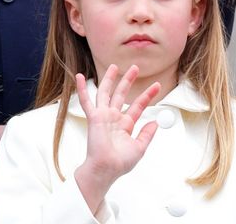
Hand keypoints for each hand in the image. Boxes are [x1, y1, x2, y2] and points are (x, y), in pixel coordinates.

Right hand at [73, 65, 161, 213]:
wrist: (106, 169)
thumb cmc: (120, 163)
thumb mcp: (139, 148)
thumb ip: (147, 134)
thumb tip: (155, 123)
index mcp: (125, 125)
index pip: (138, 105)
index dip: (147, 95)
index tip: (157, 86)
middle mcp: (114, 118)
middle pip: (121, 94)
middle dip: (128, 80)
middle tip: (135, 67)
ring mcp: (103, 116)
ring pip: (106, 92)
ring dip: (109, 79)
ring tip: (114, 66)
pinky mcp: (94, 117)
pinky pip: (86, 101)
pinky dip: (82, 89)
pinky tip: (79, 77)